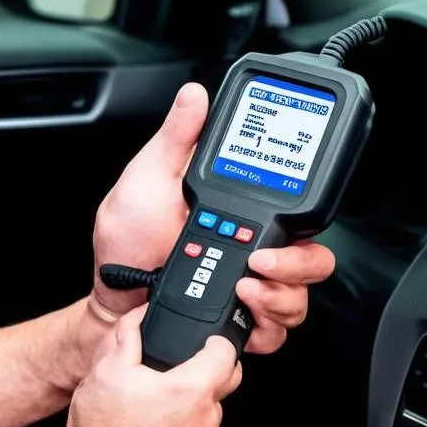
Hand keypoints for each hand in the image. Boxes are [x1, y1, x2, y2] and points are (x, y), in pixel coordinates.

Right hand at [38, 306, 241, 426]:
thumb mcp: (108, 370)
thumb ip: (129, 336)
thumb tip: (138, 317)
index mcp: (191, 389)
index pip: (226, 353)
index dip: (217, 340)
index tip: (206, 340)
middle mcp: (206, 420)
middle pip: (226, 383)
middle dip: (211, 370)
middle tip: (181, 370)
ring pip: (209, 416)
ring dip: (192, 407)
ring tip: (156, 409)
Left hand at [90, 83, 336, 352]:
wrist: (113, 292)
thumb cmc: (127, 238)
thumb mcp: (147, 179)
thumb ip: (176, 139)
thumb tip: (194, 95)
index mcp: (240, 211)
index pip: (294, 204)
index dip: (302, 205)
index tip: (280, 209)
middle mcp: (254, 248)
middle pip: (312, 257)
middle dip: (297, 263)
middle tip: (260, 259)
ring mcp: (251, 286)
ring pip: (300, 296)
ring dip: (281, 294)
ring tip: (246, 285)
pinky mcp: (241, 319)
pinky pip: (276, 330)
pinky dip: (267, 324)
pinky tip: (243, 310)